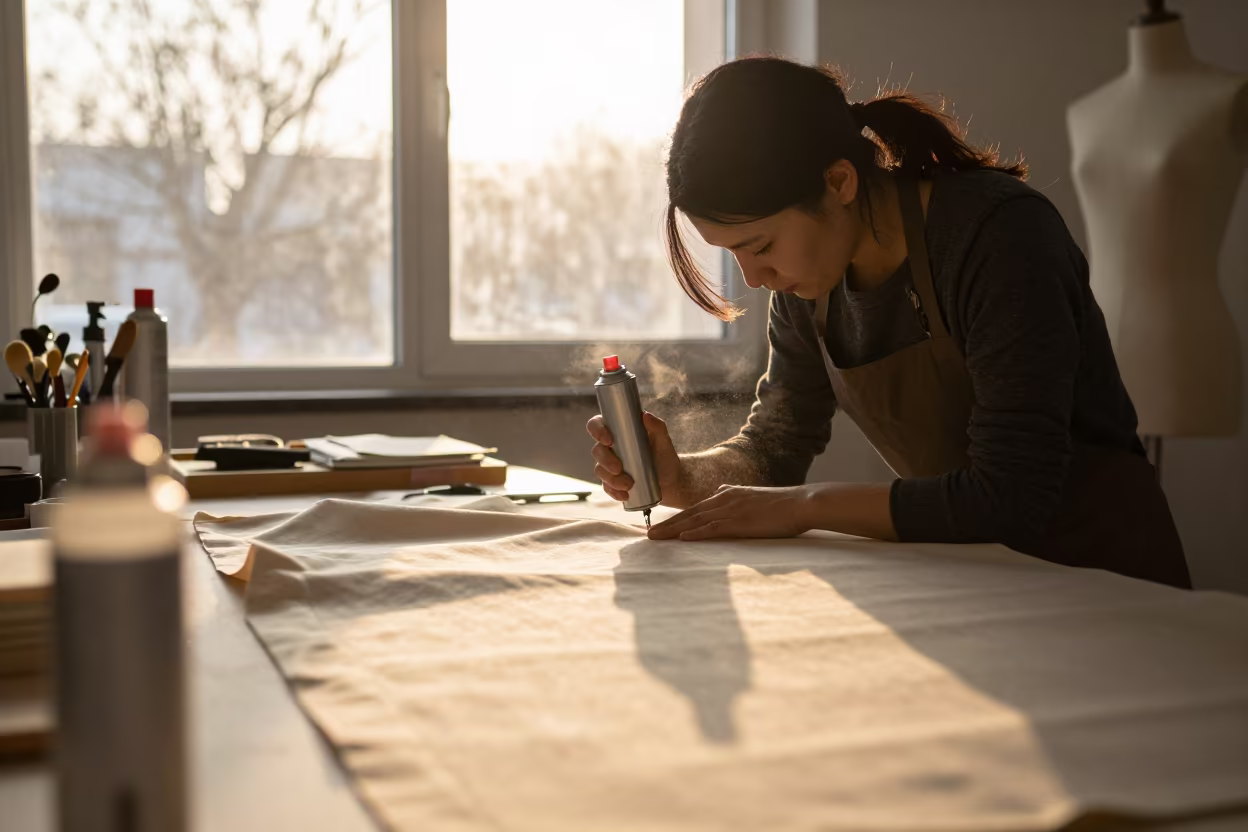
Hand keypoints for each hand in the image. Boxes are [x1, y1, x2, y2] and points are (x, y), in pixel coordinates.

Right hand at [586, 411, 686, 505]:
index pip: (597, 425)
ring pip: (599, 470)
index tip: (608, 440)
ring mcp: (610, 466)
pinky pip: (606, 486)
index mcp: (619, 432)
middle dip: (605, 460)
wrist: (671, 482)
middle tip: (619, 468)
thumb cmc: (665, 456)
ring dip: (611, 479)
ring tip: (628, 485)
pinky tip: (624, 495)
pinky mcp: (612, 482)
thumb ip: (657, 426)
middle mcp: (611, 448)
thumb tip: (645, 415)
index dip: (597, 430)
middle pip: (597, 450)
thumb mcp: (664, 441)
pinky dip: (614, 491)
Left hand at [647, 484, 812, 540]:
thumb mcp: (751, 494)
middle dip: (667, 525)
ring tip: (654, 538)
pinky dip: (696, 534)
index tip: (660, 526)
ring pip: (696, 521)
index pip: (694, 508)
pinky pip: (714, 529)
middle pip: (689, 514)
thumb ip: (733, 494)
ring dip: (673, 530)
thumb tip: (719, 491)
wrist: (800, 503)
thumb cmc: (779, 504)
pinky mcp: (741, 522)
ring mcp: (731, 511)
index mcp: (726, 494)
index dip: (675, 517)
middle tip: (646, 534)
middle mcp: (724, 499)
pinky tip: (682, 538)